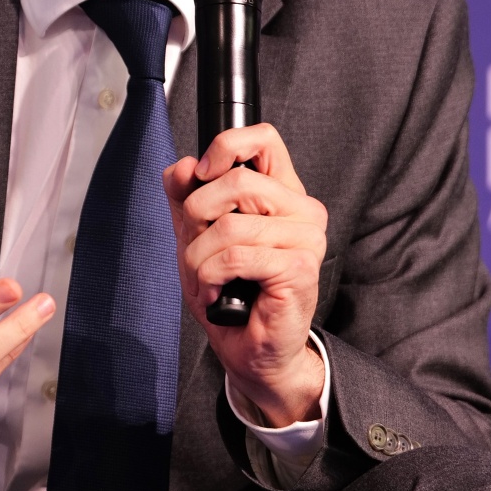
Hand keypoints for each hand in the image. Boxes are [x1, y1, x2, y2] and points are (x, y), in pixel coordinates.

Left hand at [164, 125, 327, 425]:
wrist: (250, 351)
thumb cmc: (230, 293)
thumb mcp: (196, 236)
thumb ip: (187, 197)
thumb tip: (182, 166)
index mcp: (283, 193)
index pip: (264, 138)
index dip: (226, 145)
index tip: (201, 173)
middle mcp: (303, 210)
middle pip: (237, 179)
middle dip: (197, 215)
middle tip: (193, 246)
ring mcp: (307, 239)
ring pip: (230, 225)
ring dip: (199, 257)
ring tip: (204, 278)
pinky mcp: (300, 269)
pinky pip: (236, 255)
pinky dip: (211, 275)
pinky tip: (216, 292)